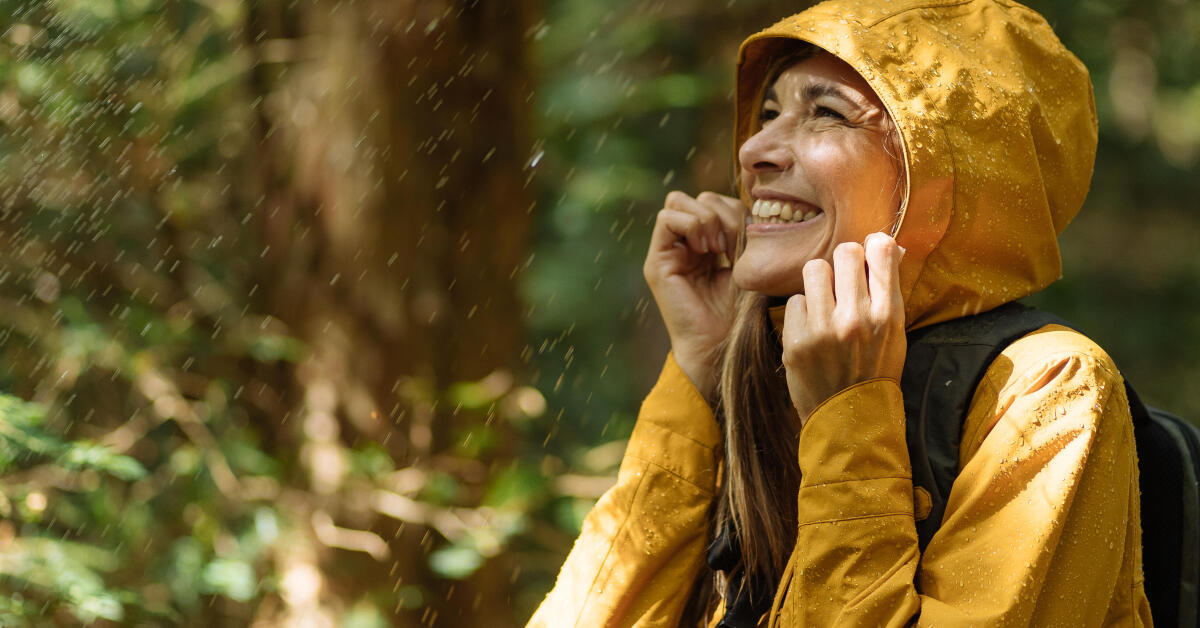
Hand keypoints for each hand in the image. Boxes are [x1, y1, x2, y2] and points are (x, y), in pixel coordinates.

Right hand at [644, 191, 744, 396]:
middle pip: (695, 197)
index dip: (732, 210)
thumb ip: (740, 230)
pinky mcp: (657, 261)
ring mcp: (668, 251)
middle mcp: (684, 244)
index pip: (713, 201)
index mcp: (707, 244)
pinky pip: (666, 218)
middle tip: (730, 244)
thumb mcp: (747, 262)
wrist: (721, 344)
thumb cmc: (739, 311)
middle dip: (719, 212)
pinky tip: (706, 251)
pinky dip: (690, 226)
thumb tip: (743, 203)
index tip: (746, 239)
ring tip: (717, 248)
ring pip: (678, 201)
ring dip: (705, 218)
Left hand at [782, 233, 906, 425]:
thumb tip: (885, 245)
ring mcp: (824, 329)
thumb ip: (888, 290)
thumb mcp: (895, 332)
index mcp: (888, 314)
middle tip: (842, 284)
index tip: (867, 257)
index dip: (871, 247)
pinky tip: (811, 332)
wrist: (850, 420)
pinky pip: (794, 301)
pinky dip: (802, 313)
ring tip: (824, 306)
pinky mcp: (797, 341)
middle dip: (843, 264)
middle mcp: (857, 318)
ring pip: (814, 269)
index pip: (881, 250)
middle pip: (844, 252)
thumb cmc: (875, 371)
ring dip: (819, 284)